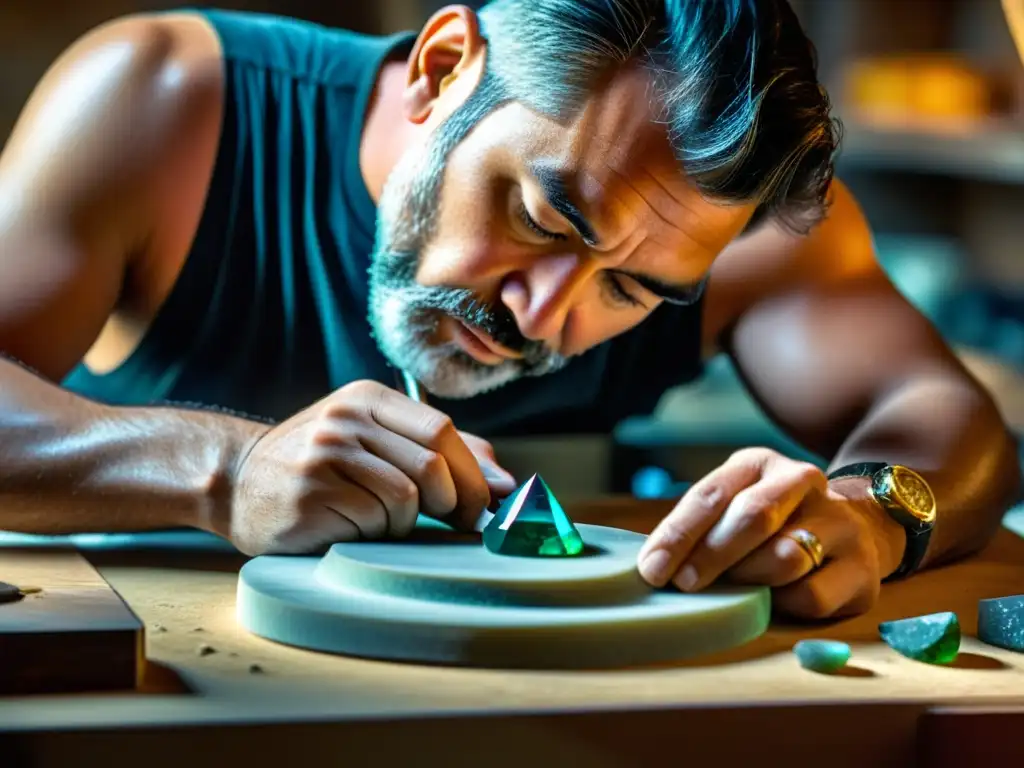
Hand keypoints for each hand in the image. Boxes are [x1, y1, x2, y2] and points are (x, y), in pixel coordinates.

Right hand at [223, 380, 516, 554]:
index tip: (487, 503)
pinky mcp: (312, 495)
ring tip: (379, 519)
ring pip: (406, 497)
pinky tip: (350, 526)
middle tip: (450, 521)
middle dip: (454, 502)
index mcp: (368, 397)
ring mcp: (326, 455)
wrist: (235, 482)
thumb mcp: (372, 438)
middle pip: (432, 464)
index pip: (442, 429)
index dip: (473, 472)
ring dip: (406, 521)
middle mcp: (346, 418)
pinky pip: (374, 522)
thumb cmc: (318, 464)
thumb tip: (505, 482)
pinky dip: (375, 533)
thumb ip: (438, 450)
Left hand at [636, 448, 904, 618]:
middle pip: (752, 517)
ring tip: (738, 587)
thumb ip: (701, 528)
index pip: (711, 495)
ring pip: (784, 556)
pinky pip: (810, 595)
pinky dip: (783, 604)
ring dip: (750, 579)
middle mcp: (801, 481)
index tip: (653, 569)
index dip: (678, 534)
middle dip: (711, 555)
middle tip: (684, 584)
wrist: (857, 526)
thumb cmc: (773, 524)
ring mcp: (838, 521)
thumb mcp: (734, 507)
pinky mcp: (862, 566)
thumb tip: (654, 567)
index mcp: (758, 464)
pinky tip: (776, 598)